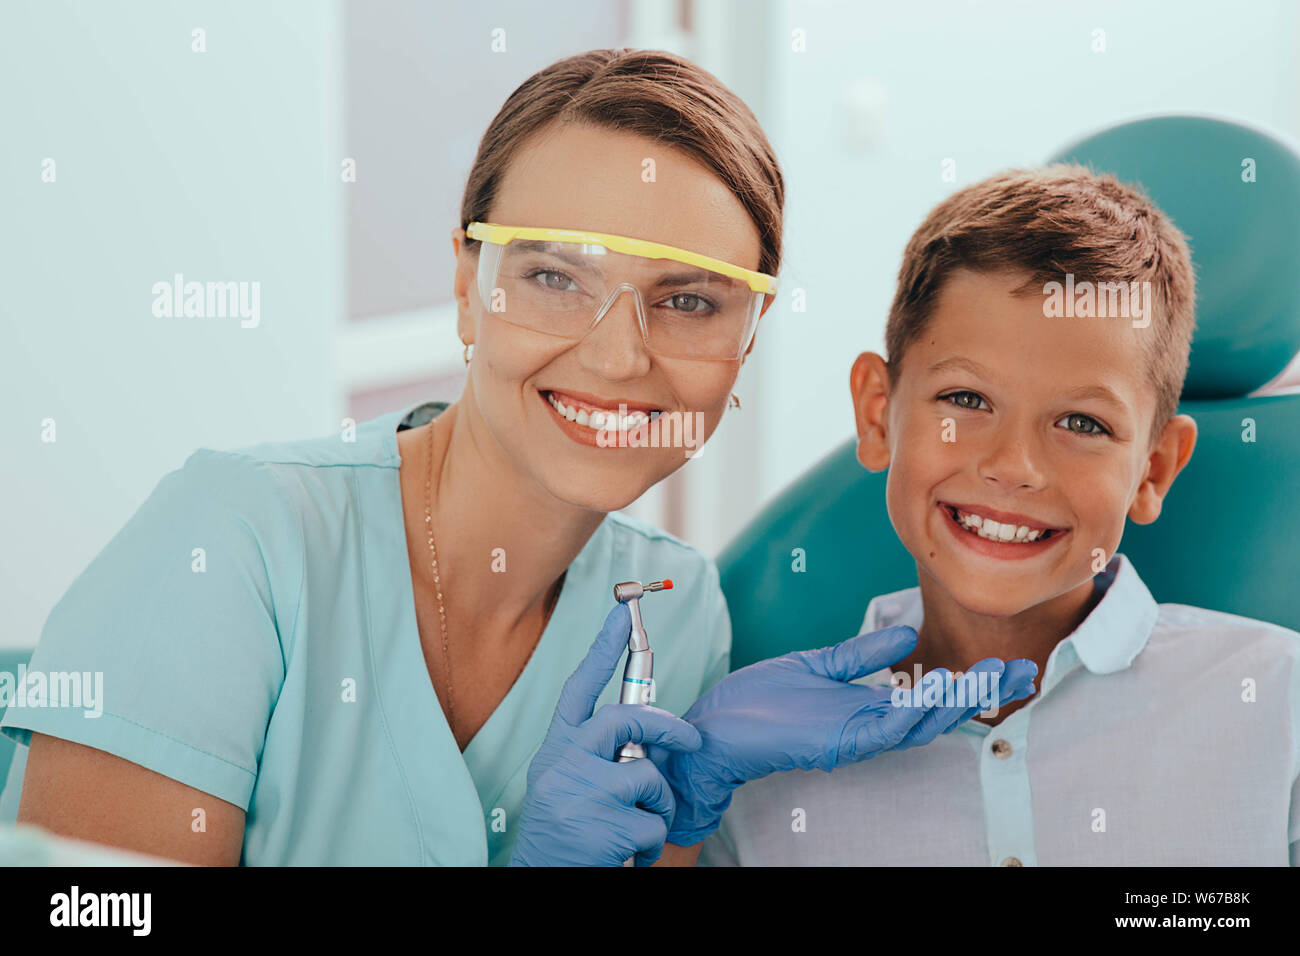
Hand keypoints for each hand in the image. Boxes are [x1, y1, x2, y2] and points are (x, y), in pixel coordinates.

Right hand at [509, 602, 702, 866]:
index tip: (622, 614)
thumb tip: (647, 731)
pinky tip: (631, 855)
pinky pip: (653, 822)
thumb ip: (598, 753)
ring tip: (638, 826)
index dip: (602, 649)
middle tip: (691, 738)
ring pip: (647, 775)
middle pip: (625, 718)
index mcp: (556, 749)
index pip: (579, 688)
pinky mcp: (603, 826)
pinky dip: (652, 844)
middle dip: (666, 725)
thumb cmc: (566, 832)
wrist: (541, 879)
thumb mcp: (568, 782)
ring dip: (657, 804)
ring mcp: (581, 793)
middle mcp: (563, 764)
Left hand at [653, 625, 1036, 844]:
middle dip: (980, 693)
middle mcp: (869, 726)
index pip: (927, 696)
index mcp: (867, 708)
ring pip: (920, 722)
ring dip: (956, 699)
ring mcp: (856, 737)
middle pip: (938, 713)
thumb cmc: (758, 702)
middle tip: (1021, 670)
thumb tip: (905, 633)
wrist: (716, 726)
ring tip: (988, 674)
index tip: (1004, 661)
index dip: (968, 681)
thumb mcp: (818, 665)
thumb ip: (861, 654)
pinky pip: (888, 727)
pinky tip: (938, 685)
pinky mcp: (839, 741)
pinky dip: (916, 708)